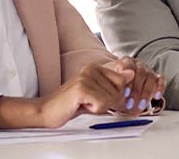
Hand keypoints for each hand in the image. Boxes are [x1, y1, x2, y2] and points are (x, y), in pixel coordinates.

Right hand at [0, 63, 127, 128]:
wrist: (46, 111)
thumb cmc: (70, 104)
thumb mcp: (96, 94)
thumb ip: (113, 85)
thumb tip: (131, 74)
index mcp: (95, 67)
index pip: (122, 80)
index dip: (115, 95)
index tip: (99, 99)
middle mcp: (91, 68)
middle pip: (119, 90)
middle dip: (108, 102)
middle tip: (89, 102)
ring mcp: (86, 77)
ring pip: (111, 98)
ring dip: (99, 107)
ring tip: (84, 104)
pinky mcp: (81, 88)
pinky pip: (102, 104)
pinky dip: (94, 110)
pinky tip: (81, 106)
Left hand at [105, 56, 164, 114]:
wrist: (119, 91)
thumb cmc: (114, 88)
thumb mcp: (110, 87)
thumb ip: (113, 86)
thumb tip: (115, 89)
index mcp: (125, 62)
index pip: (128, 66)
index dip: (127, 81)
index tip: (125, 93)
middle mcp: (137, 64)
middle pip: (141, 72)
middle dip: (136, 90)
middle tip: (131, 103)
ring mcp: (147, 70)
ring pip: (151, 76)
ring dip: (146, 92)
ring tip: (140, 105)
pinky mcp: (156, 78)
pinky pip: (161, 80)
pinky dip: (160, 88)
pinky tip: (156, 97)